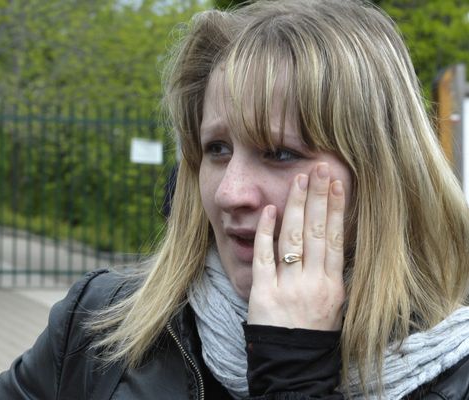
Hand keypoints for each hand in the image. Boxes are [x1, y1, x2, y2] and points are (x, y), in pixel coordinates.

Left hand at [247, 163, 345, 330]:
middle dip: (317, 197)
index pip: (334, 238)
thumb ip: (330, 270)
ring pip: (292, 239)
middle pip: (315, 232)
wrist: (292, 362)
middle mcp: (313, 283)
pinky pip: (264, 257)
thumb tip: (329, 234)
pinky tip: (270, 211)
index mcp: (333, 284)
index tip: (336, 183)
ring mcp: (287, 287)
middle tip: (318, 169)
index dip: (336, 208)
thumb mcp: (334, 301)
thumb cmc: (314, 330)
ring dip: (295, 206)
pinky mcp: (263, 292)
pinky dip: (266, 232)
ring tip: (299, 181)